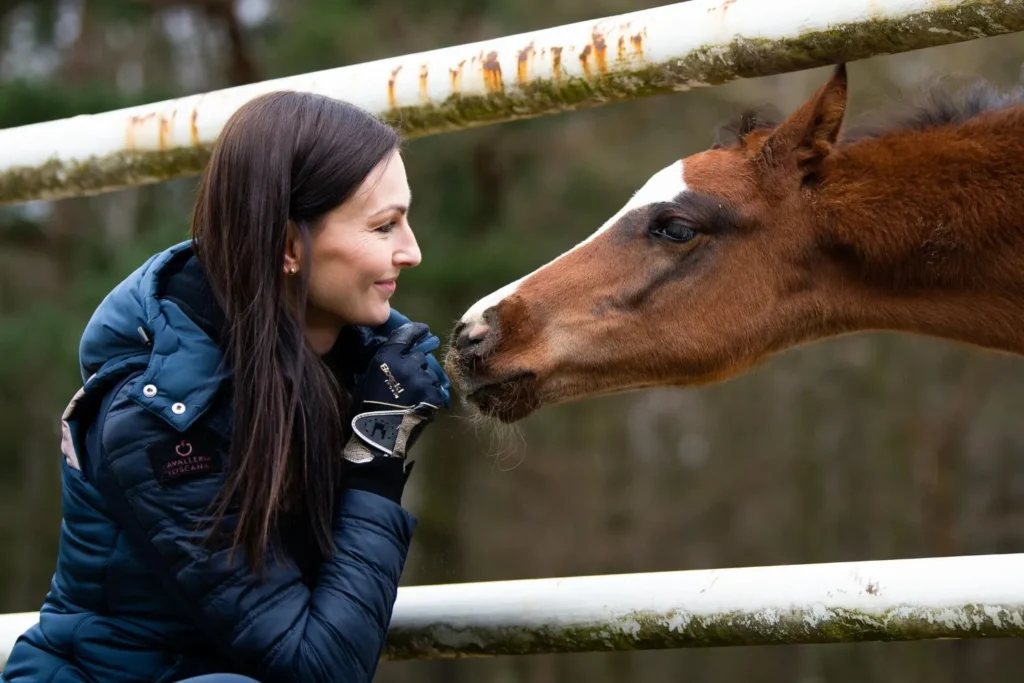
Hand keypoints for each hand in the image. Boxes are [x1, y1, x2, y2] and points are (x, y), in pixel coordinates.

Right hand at [342, 322, 445, 462]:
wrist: (378, 436)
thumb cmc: (365, 408)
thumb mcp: (368, 376)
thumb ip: (384, 361)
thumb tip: (395, 354)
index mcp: (389, 357)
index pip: (407, 334)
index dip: (416, 331)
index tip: (422, 331)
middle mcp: (409, 364)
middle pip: (420, 356)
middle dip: (416, 363)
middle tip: (411, 375)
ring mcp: (424, 380)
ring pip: (429, 373)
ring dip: (424, 380)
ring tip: (413, 395)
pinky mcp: (434, 395)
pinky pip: (435, 390)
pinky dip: (430, 396)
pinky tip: (419, 404)